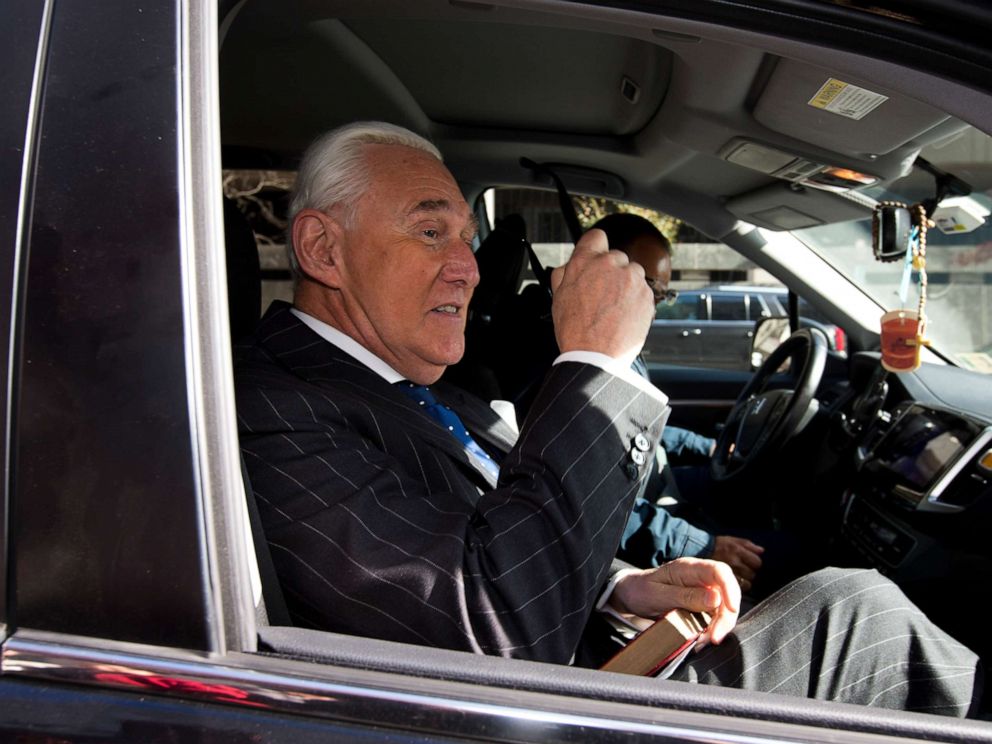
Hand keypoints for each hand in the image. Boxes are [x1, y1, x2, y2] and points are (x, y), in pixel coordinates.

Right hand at [549, 228, 654, 358]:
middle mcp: (612, 263)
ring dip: (625, 286)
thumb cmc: (575, 330)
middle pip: (615, 257)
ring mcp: (632, 278)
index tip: (596, 259)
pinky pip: (642, 291)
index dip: (595, 248)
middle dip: (610, 272)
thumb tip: (571, 264)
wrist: (597, 356)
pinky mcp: (647, 294)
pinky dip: (635, 301)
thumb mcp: (558, 296)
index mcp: (586, 260)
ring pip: (631, 273)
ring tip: (612, 309)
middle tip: (601, 295)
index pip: (596, 236)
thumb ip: (565, 273)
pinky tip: (623, 317)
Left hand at [610, 558, 739, 645]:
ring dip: (718, 627)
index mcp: (689, 568)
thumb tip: (716, 599)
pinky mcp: (702, 605)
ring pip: (724, 608)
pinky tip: (700, 640)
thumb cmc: (642, 591)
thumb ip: (686, 596)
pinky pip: (714, 617)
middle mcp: (700, 578)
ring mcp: (702, 591)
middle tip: (713, 638)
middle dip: (726, 617)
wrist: (632, 595)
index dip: (730, 589)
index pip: (720, 571)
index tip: (730, 610)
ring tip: (701, 642)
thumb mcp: (659, 595)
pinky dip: (711, 630)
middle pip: (727, 593)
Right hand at [710, 536, 763, 591]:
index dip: (755, 563)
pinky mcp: (724, 582)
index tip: (751, 564)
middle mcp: (734, 561)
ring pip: (747, 583)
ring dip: (745, 582)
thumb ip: (748, 545)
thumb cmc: (717, 546)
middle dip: (750, 573)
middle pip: (752, 573)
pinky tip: (735, 584)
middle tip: (743, 571)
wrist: (699, 551)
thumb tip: (762, 551)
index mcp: (738, 550)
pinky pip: (738, 589)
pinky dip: (739, 588)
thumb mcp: (732, 540)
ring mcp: (729, 572)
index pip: (757, 562)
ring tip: (739, 579)